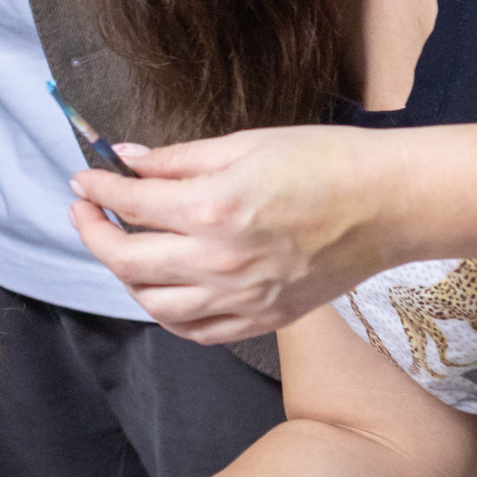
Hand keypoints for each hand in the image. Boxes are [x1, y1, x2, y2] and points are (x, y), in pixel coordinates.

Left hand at [68, 125, 395, 342]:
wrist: (391, 204)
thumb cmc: (326, 162)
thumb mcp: (245, 144)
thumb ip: (178, 159)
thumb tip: (126, 159)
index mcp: (214, 208)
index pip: (130, 204)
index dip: (98, 190)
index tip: (85, 179)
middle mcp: (221, 260)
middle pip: (127, 262)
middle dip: (93, 235)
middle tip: (85, 212)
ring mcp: (242, 297)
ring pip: (154, 305)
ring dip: (126, 278)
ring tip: (122, 250)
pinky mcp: (264, 318)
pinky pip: (197, 332)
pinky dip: (167, 314)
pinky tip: (161, 290)